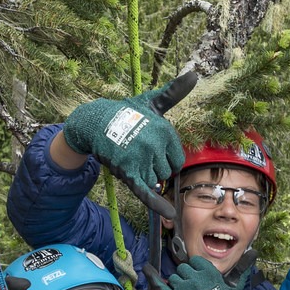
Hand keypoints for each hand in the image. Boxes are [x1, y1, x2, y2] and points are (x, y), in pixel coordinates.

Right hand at [60, 72, 197, 219]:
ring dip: (144, 175)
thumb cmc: (126, 112)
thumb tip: (194, 74)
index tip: (153, 151)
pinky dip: (157, 205)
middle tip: (138, 154)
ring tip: (131, 159)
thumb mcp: (151, 102)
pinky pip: (146, 192)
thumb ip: (174, 93)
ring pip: (154, 180)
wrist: (95, 123)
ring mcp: (141, 159)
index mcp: (165, 130)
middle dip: (155, 168)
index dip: (166, 159)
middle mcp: (155, 144)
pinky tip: (169, 215)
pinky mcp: (128, 172)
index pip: (177, 159)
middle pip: (166, 172)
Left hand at [144, 254, 252, 289]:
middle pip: (183, 268)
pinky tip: (146, 268)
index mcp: (209, 272)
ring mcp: (183, 288)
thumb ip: (241, 268)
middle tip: (194, 289)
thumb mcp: (234, 286)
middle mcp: (195, 278)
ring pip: (174, 278)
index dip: (196, 269)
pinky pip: (160, 284)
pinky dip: (152, 276)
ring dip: (178, 284)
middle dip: (187, 276)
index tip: (200, 278)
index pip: (195, 261)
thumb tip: (252, 253)